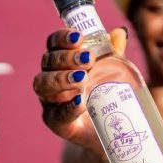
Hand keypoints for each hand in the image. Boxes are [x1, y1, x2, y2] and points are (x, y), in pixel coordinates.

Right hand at [32, 27, 127, 150]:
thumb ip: (113, 53)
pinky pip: (56, 114)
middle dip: (67, 58)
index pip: (53, 44)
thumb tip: (119, 32)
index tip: (79, 38)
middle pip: (48, 62)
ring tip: (82, 78)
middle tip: (89, 59)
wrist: (109, 130)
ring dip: (62, 78)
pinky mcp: (56, 123)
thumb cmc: (104, 94)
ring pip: (43, 84)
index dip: (62, 38)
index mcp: (61, 62)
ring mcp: (50, 101)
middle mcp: (50, 78)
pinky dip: (68, 107)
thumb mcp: (111, 72)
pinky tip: (80, 101)